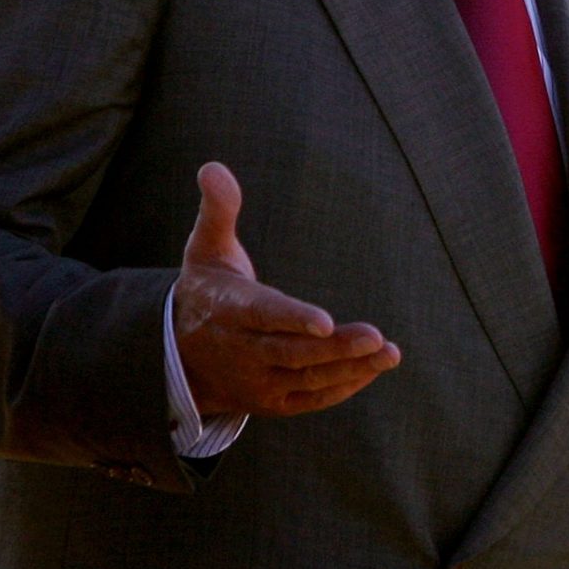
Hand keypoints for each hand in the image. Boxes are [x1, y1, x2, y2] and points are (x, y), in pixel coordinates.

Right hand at [173, 163, 399, 419]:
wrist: (178, 356)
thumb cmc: (207, 290)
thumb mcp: (206, 248)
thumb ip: (219, 210)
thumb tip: (212, 167)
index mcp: (228, 311)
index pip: (263, 316)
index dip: (293, 320)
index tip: (325, 322)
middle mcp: (241, 352)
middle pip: (291, 354)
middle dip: (335, 349)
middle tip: (377, 337)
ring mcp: (255, 382)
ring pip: (305, 379)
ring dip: (348, 369)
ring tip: (390, 353)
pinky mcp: (270, 401)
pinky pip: (309, 400)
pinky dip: (341, 388)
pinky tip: (373, 369)